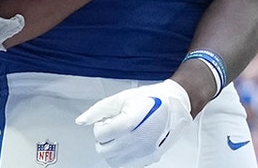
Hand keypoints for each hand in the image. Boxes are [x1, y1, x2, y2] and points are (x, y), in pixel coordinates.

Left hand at [75, 79, 193, 167]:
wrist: (175, 104)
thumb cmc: (152, 98)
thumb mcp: (122, 97)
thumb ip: (99, 110)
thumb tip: (82, 120)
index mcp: (129, 122)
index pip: (101, 134)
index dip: (100, 125)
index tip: (108, 120)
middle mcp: (137, 140)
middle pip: (104, 149)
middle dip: (104, 138)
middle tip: (113, 127)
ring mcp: (144, 151)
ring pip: (113, 160)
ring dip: (111, 149)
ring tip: (122, 136)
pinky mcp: (150, 158)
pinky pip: (126, 165)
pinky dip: (122, 157)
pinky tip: (128, 144)